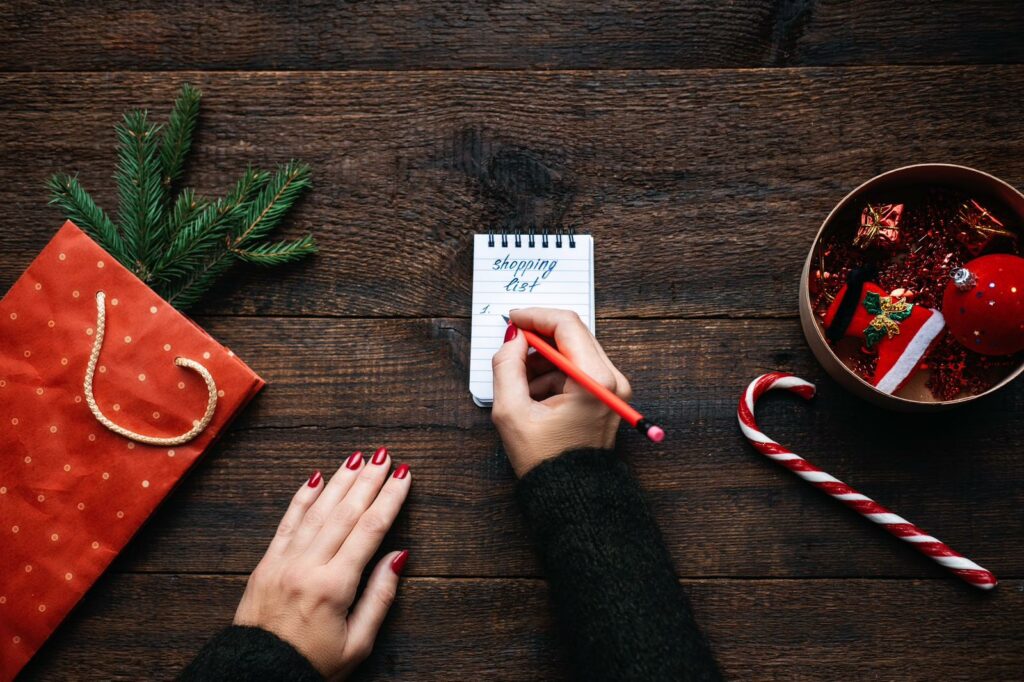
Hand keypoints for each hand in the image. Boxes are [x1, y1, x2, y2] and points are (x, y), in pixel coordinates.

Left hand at [233, 448, 411, 678]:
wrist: (256, 676)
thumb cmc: (311, 665)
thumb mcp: (358, 643)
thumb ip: (380, 597)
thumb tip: (398, 557)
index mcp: (334, 586)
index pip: (369, 530)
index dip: (389, 499)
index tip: (403, 476)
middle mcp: (308, 566)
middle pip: (345, 512)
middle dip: (368, 480)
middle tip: (385, 456)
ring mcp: (284, 561)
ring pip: (317, 510)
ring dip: (340, 480)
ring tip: (358, 458)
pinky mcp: (267, 562)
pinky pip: (288, 522)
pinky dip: (303, 497)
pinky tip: (316, 478)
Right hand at [491, 308, 631, 476]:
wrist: (573, 496)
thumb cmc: (546, 461)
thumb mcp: (512, 412)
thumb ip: (507, 366)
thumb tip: (513, 338)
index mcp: (594, 380)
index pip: (567, 325)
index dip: (535, 316)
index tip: (512, 319)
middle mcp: (612, 379)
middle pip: (573, 334)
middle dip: (538, 337)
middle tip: (511, 347)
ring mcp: (614, 387)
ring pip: (574, 350)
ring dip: (544, 358)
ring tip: (520, 385)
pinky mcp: (607, 395)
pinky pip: (578, 368)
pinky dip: (553, 373)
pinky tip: (534, 396)